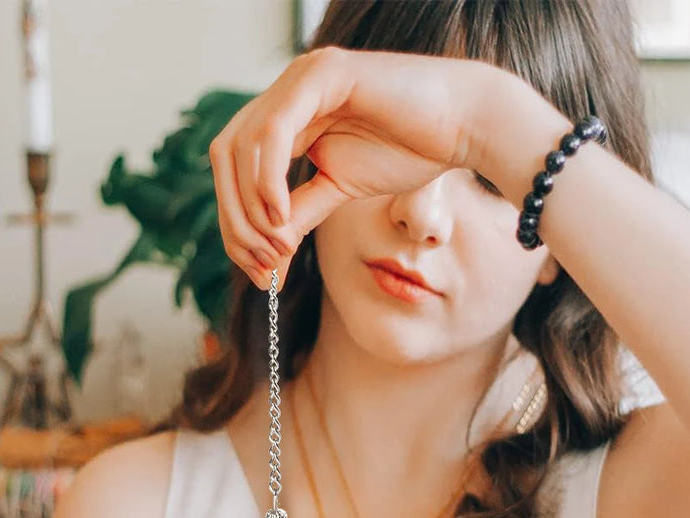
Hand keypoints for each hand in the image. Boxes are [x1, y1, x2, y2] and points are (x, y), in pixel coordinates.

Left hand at [208, 45, 489, 289]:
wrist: (464, 125)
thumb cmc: (411, 151)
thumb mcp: (339, 192)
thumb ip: (298, 216)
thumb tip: (265, 259)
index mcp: (286, 117)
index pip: (234, 169)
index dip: (235, 224)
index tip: (258, 271)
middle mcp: (286, 92)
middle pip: (225, 157)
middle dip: (234, 220)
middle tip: (260, 264)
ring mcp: (301, 78)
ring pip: (241, 145)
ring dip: (249, 207)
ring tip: (277, 246)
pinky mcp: (324, 74)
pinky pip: (274, 130)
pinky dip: (268, 179)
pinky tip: (281, 215)